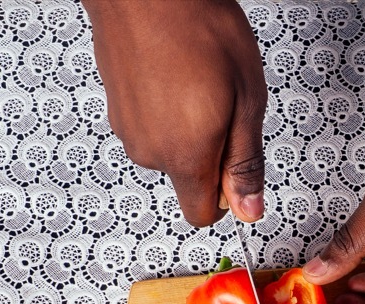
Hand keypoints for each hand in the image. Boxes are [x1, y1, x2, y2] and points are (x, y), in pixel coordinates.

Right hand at [82, 0, 266, 225]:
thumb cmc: (198, 29)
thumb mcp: (246, 100)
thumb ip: (245, 163)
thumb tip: (249, 209)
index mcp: (183, 157)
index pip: (201, 214)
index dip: (226, 195)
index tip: (236, 161)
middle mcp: (149, 151)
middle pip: (187, 178)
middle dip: (210, 152)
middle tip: (223, 103)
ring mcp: (128, 128)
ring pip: (168, 148)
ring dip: (187, 126)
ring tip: (196, 80)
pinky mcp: (116, 107)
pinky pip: (150, 123)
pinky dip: (165, 107)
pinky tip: (174, 72)